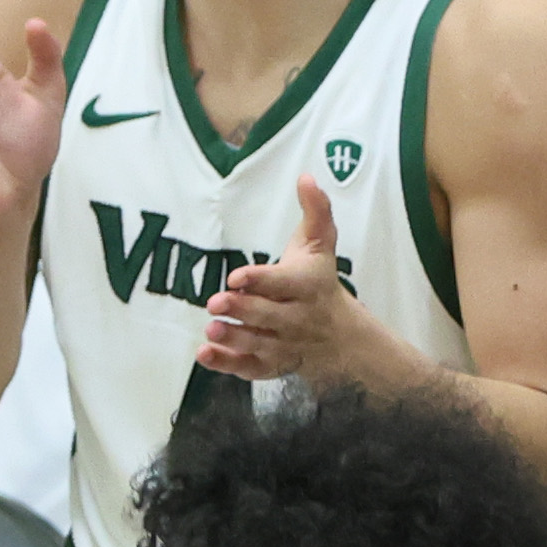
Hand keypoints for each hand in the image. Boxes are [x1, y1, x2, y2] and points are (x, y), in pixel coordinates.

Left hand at [198, 175, 363, 383]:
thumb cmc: (320, 282)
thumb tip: (306, 177)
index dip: (260, 279)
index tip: (236, 277)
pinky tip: (205, 354)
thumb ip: (315, 211)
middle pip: (268, 315)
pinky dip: (227, 365)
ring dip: (234, 338)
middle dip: (242, 310)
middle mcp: (297, 318)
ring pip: (258, 344)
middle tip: (214, 303)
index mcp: (307, 285)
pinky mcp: (273, 365)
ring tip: (210, 329)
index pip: (283, 283)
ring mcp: (285, 344)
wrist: (342, 336)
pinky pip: (250, 368)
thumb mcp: (320, 245)